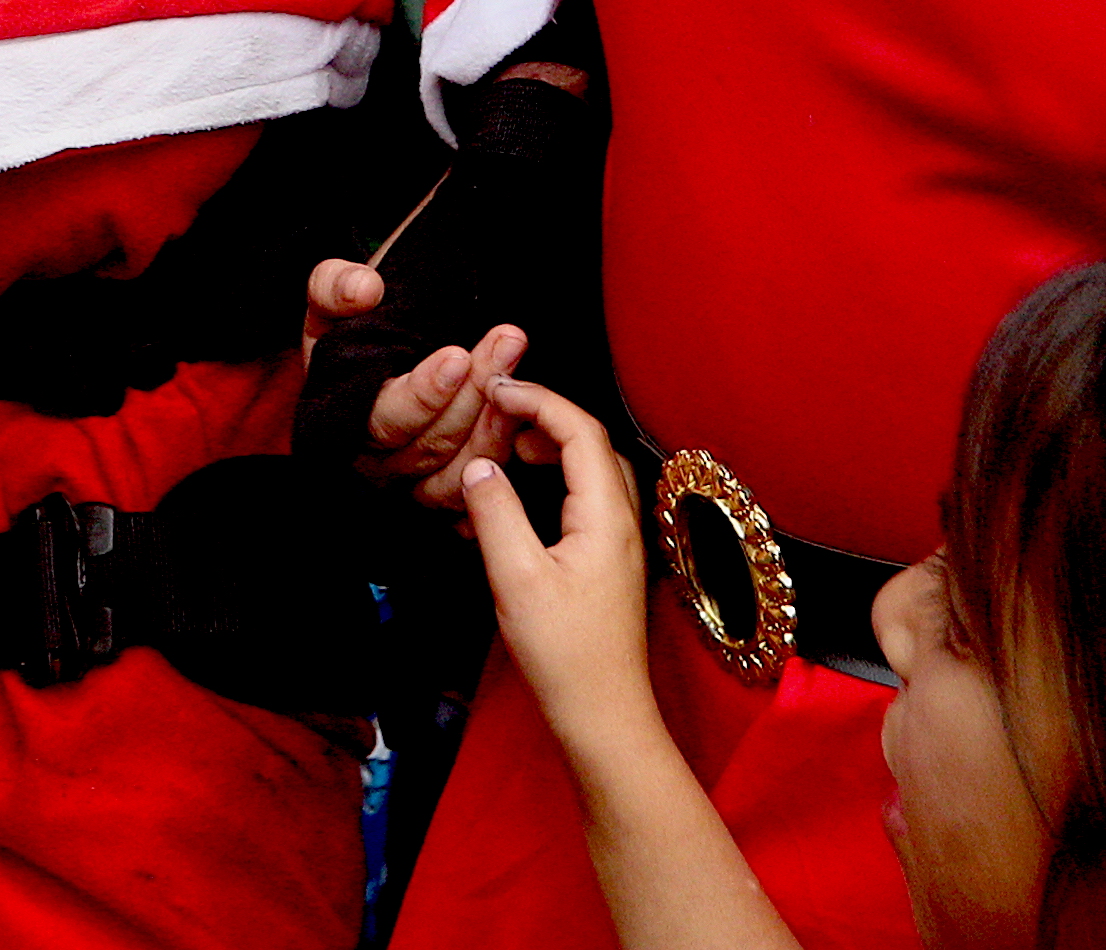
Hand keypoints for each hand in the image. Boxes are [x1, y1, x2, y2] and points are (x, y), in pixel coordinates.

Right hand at [307, 250, 521, 486]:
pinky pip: (477, 479)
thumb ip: (334, 285)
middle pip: (431, 442)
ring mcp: (411, 472)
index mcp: (340, 414)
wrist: (378, 334)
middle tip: (507, 342)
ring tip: (518, 365)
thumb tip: (363, 289)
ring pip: (459, 463)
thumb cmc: (353, 319)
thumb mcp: (330, 291)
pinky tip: (525, 409)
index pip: (384, 418)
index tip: (458, 356)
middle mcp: (374, 455)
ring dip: (496, 419)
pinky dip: (503, 446)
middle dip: (474, 391)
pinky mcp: (443, 480)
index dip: (424, 394)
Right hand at [451, 387, 660, 748]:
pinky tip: (529, 493)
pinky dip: (559, 476)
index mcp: (607, 516)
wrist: (604, 715)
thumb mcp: (517, 580)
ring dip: (555, 445)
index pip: (580, 430)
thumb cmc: (566, 655)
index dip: (539, 399)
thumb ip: (496, 514)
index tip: (496, 390)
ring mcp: (623, 543)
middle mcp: (625, 521)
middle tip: (499, 412)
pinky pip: (590, 496)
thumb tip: (480, 466)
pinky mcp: (612, 562)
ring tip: (511, 444)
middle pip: (593, 442)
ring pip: (594, 469)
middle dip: (547, 415)